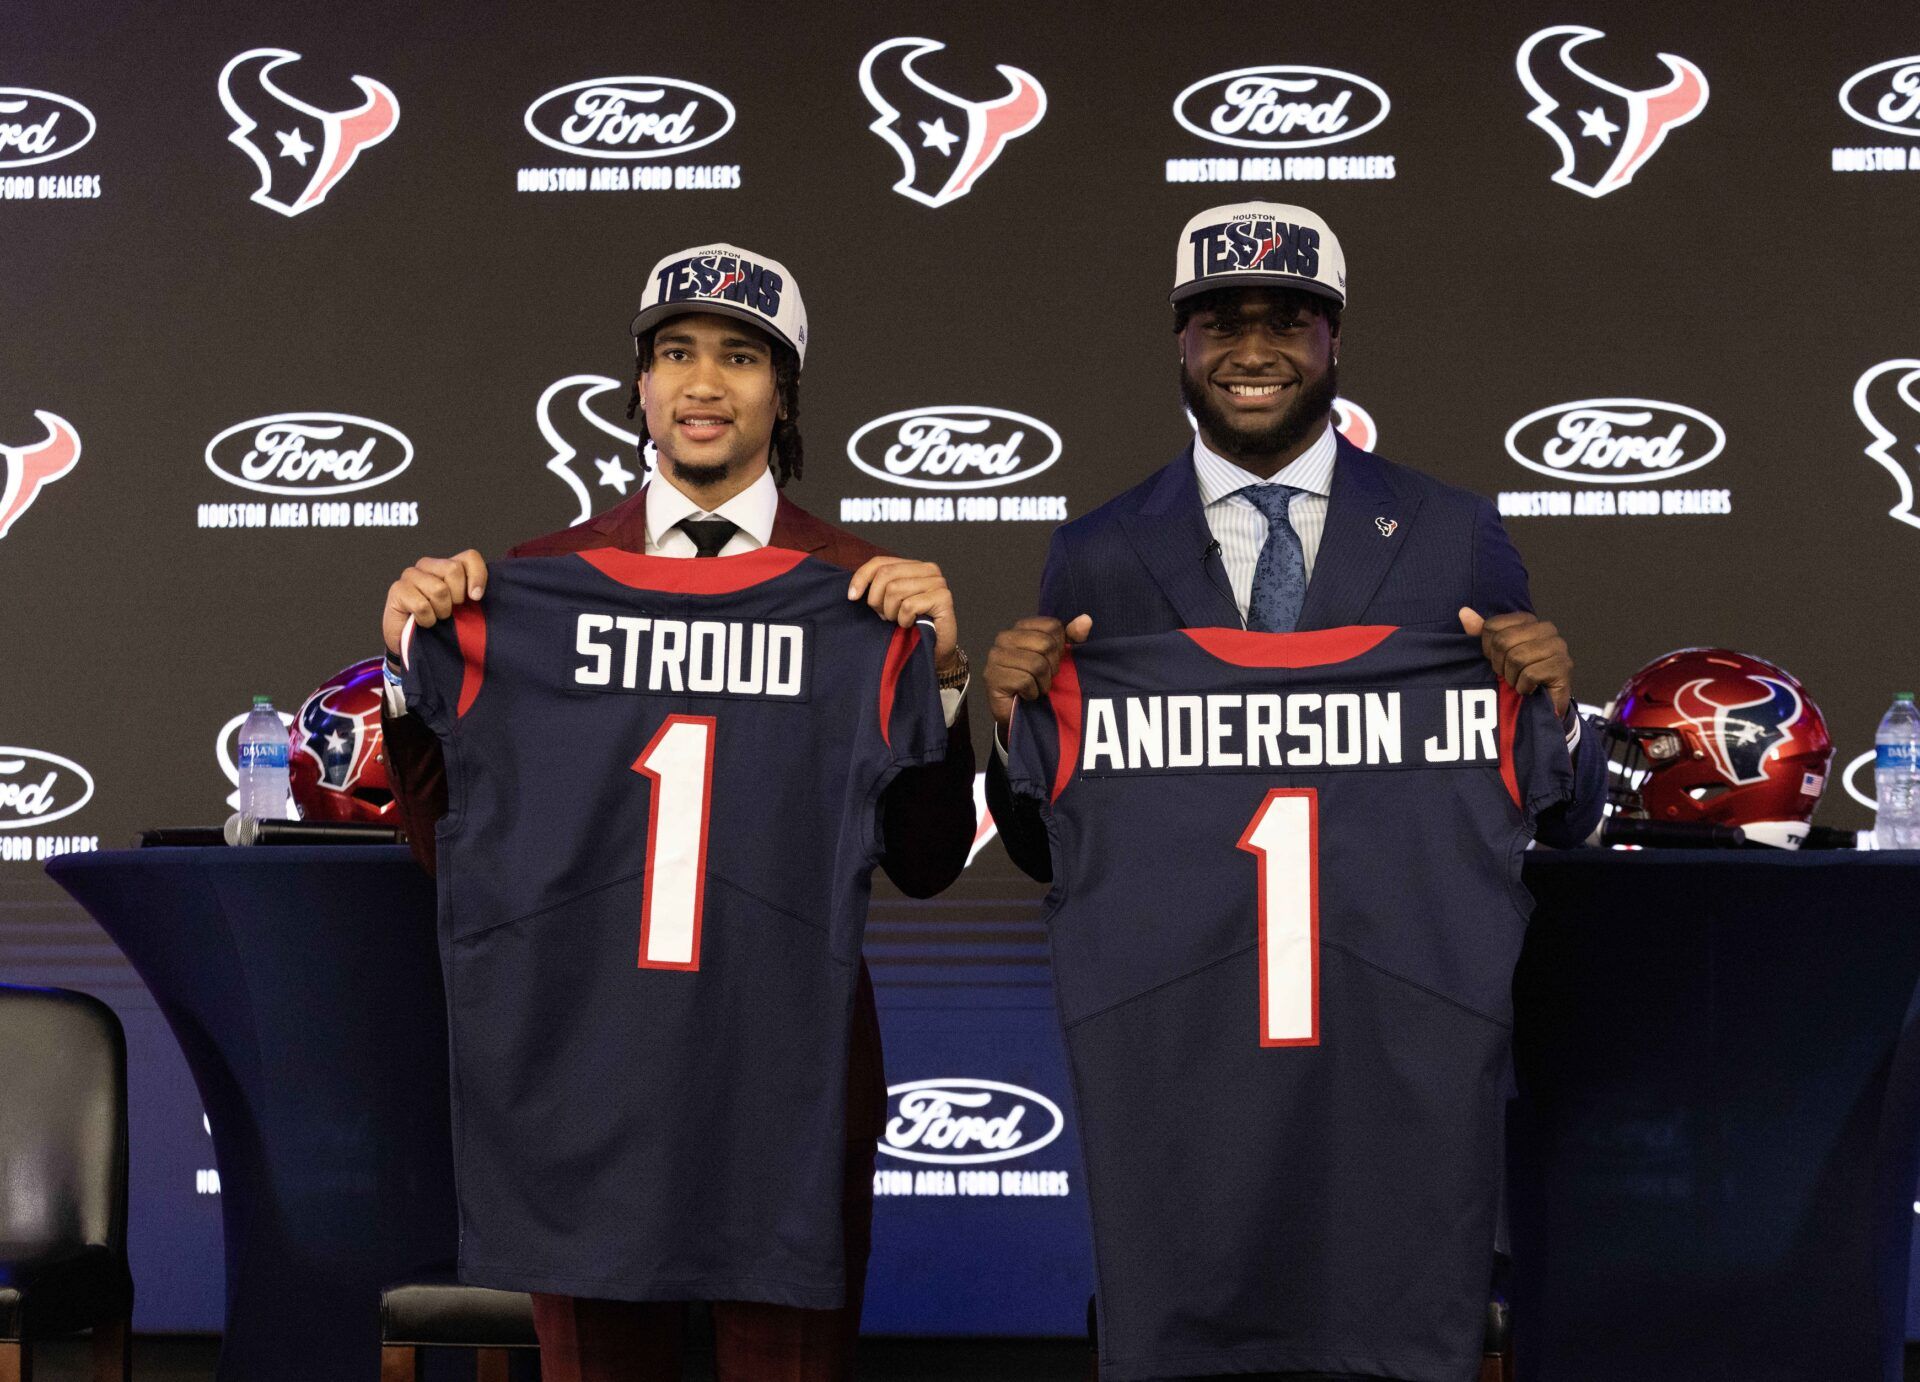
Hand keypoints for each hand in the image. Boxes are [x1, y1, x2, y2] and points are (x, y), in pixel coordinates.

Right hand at [383, 550, 487, 657]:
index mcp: (447, 566)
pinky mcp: (397, 590)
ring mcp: (410, 575)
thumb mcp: (465, 610)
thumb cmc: (441, 626)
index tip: (476, 598)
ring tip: (436, 616)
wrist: (412, 644)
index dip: (478, 577)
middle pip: (453, 569)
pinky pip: (422, 606)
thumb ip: (473, 595)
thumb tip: (477, 594)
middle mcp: (428, 566)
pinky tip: (422, 622)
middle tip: (450, 610)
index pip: (470, 557)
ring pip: (439, 589)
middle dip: (457, 597)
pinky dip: (427, 620)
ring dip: (441, 611)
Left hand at [847, 556, 961, 673]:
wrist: (935, 650)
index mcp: (914, 566)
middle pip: (885, 574)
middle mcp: (928, 569)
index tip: (852, 597)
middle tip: (884, 616)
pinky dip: (904, 620)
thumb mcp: (889, 603)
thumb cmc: (911, 626)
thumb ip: (878, 588)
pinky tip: (911, 625)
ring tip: (899, 621)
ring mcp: (938, 582)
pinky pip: (909, 606)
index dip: (862, 577)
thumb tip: (854, 589)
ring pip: (895, 589)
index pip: (880, 562)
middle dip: (877, 599)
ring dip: (892, 612)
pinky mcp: (943, 597)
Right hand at [985, 614, 1092, 732]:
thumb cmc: (1039, 681)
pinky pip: (1025, 681)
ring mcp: (995, 657)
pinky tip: (1026, 694)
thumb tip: (1086, 620)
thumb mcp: (1059, 657)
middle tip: (1044, 677)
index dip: (1060, 647)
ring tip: (1036, 687)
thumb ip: (1072, 637)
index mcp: (1021, 628)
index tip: (1053, 660)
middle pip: (1046, 644)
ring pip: (1036, 664)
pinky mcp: (992, 677)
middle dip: (1052, 667)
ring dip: (1043, 682)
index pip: (1052, 626)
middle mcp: (1004, 638)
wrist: (1020, 713)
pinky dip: (1032, 693)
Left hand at [1459, 607, 1572, 718]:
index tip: (1496, 660)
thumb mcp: (1496, 653)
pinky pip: (1530, 674)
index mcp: (1528, 620)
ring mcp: (1558, 646)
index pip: (1492, 626)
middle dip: (1500, 664)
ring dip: (1512, 677)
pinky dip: (1524, 686)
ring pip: (1517, 658)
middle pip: (1503, 641)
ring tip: (1519, 681)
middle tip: (1508, 675)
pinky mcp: (1563, 666)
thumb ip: (1480, 633)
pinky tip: (1529, 688)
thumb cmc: (1517, 675)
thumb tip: (1464, 612)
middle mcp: (1546, 628)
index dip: (1487, 649)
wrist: (1541, 704)